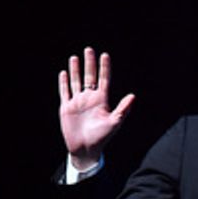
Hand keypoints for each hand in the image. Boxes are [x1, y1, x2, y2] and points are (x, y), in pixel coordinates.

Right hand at [58, 47, 135, 167]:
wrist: (85, 149)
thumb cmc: (102, 137)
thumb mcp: (114, 122)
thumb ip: (123, 109)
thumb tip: (133, 96)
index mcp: (101, 100)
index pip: (104, 80)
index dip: (104, 68)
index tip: (105, 55)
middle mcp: (89, 98)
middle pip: (89, 77)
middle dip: (89, 64)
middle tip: (89, 49)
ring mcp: (78, 102)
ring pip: (76, 82)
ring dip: (75, 70)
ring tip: (75, 57)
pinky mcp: (67, 108)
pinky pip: (65, 92)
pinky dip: (64, 82)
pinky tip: (64, 72)